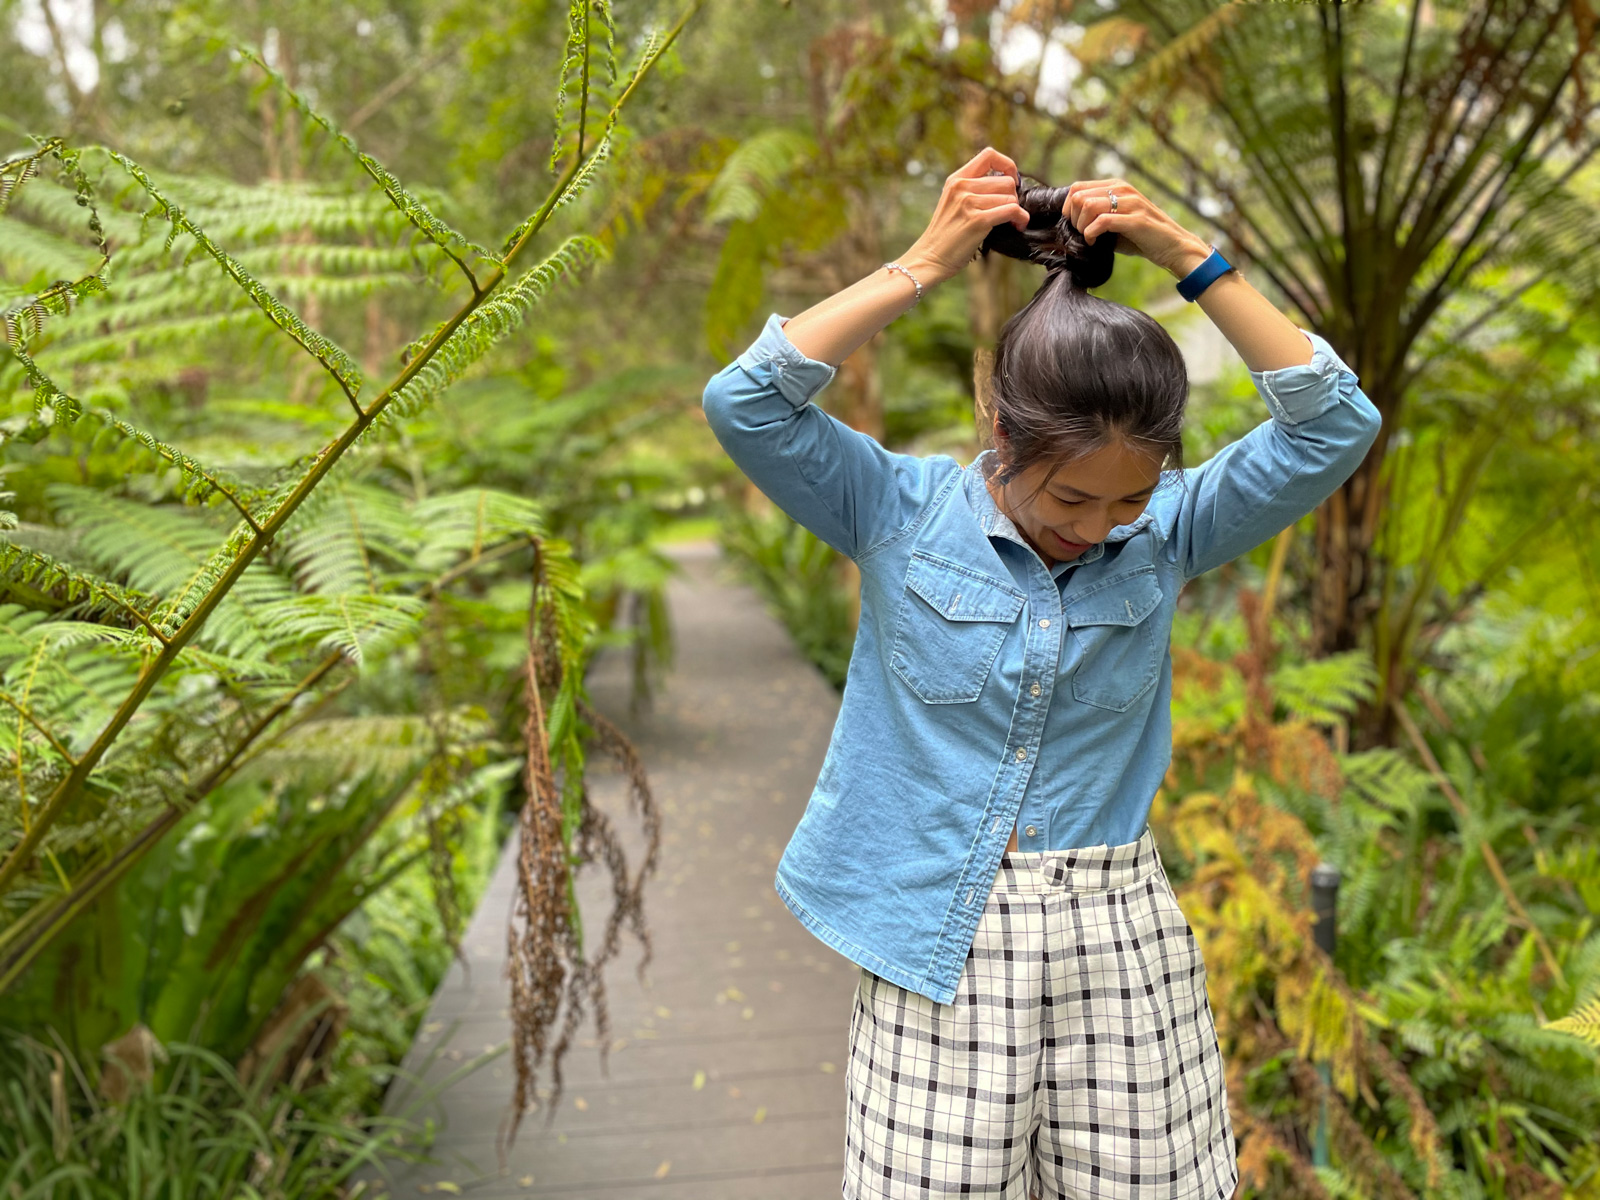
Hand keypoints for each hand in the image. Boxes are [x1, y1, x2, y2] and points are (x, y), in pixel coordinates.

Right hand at [897, 147, 1030, 288]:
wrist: (929, 258)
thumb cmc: (944, 236)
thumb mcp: (952, 203)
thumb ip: (971, 190)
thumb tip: (1004, 185)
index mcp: (955, 179)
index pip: (989, 155)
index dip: (1007, 165)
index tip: (1011, 181)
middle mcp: (961, 187)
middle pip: (1006, 180)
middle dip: (1013, 197)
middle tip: (1008, 212)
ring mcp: (968, 203)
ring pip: (1010, 197)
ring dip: (1016, 211)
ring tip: (1012, 222)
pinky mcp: (978, 221)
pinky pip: (1012, 210)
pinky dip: (1021, 218)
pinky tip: (1018, 226)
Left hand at [1060, 179, 1211, 278]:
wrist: (1172, 246)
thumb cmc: (1140, 237)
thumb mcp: (1115, 221)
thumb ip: (1095, 216)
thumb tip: (1069, 223)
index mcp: (1116, 186)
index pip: (1077, 187)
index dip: (1068, 208)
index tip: (1074, 225)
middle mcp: (1123, 189)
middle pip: (1079, 196)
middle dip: (1073, 219)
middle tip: (1081, 234)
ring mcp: (1131, 202)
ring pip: (1088, 206)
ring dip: (1081, 226)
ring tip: (1089, 238)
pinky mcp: (1136, 219)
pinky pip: (1102, 221)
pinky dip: (1091, 234)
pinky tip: (1094, 243)